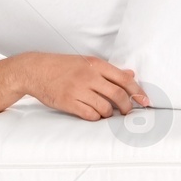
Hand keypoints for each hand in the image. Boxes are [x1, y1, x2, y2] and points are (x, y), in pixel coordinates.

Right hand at [25, 53, 148, 120]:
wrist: (35, 70)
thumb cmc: (62, 66)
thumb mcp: (86, 62)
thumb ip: (109, 70)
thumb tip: (131, 75)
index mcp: (96, 64)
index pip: (124, 80)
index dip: (137, 92)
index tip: (145, 101)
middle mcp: (89, 76)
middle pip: (118, 95)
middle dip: (127, 107)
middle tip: (128, 112)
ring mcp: (78, 90)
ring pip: (105, 108)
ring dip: (110, 114)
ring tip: (107, 113)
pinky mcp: (68, 102)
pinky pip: (90, 115)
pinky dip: (96, 117)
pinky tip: (94, 114)